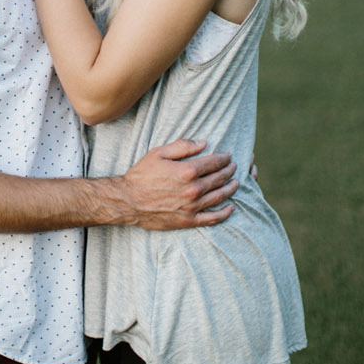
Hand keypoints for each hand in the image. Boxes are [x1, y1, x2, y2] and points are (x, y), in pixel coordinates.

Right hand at [118, 139, 238, 228]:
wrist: (127, 200)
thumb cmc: (141, 175)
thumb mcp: (158, 153)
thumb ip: (182, 146)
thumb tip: (204, 143)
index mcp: (187, 171)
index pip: (213, 163)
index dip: (224, 159)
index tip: (228, 157)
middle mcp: (193, 189)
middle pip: (219, 179)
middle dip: (229, 171)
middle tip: (234, 167)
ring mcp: (192, 206)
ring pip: (219, 197)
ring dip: (230, 189)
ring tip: (236, 183)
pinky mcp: (189, 220)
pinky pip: (213, 218)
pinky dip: (225, 213)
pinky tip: (231, 207)